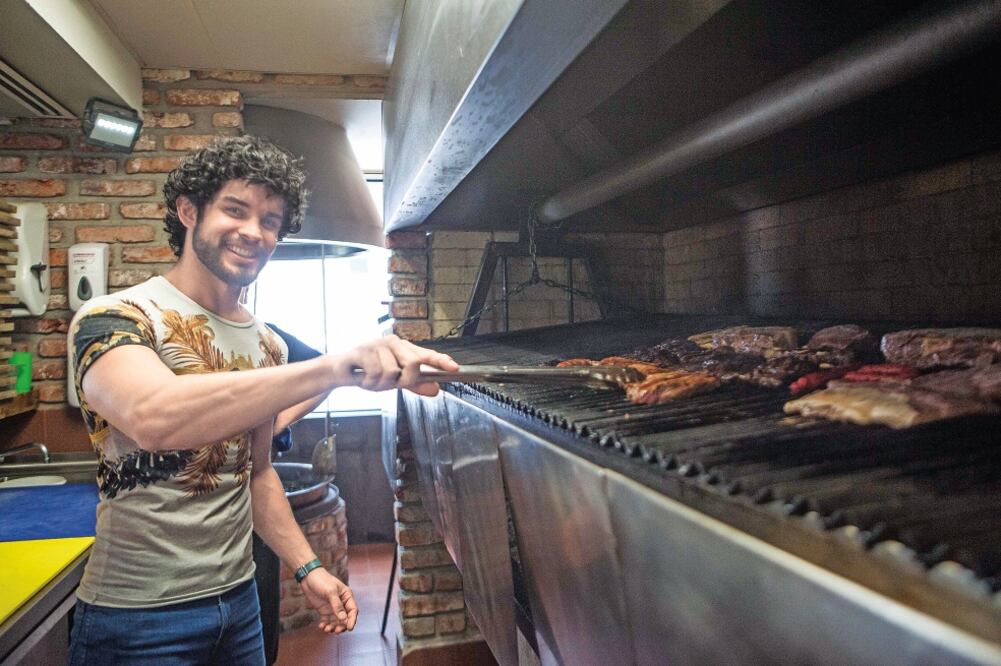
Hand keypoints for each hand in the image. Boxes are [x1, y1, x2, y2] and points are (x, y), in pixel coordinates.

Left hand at [299, 568, 357, 633]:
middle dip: (342, 626)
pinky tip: (321, 626)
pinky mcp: (324, 610)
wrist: (308, 577)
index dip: (352, 620)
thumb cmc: (322, 581)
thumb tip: (344, 619)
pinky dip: (325, 625)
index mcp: (347, 596)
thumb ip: (337, 606)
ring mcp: (332, 607)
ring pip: (336, 622)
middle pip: (345, 618)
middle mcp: (341, 603)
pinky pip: (327, 621)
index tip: (350, 628)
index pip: (353, 610)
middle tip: (337, 631)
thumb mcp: (330, 592)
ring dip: (333, 627)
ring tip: (327, 629)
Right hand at [333, 335, 458, 395]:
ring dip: (382, 384)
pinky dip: (370, 382)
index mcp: (403, 348)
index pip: (426, 354)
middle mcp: (393, 343)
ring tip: (372, 380)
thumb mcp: (396, 381)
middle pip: (413, 363)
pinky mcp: (362, 350)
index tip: (454, 368)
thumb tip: (436, 389)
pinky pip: (376, 372)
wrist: (340, 371)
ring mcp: (377, 345)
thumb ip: (416, 384)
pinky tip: (363, 378)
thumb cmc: (370, 373)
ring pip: (392, 372)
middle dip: (405, 380)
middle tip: (392, 384)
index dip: (441, 361)